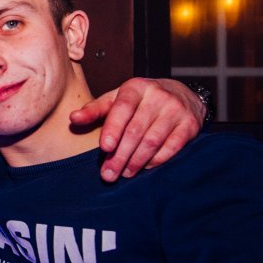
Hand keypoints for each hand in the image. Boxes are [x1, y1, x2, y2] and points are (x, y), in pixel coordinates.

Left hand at [69, 78, 203, 181]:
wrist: (181, 94)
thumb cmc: (140, 101)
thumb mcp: (117, 99)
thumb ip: (95, 109)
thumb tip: (73, 119)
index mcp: (136, 87)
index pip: (122, 109)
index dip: (112, 129)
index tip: (104, 148)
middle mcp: (158, 96)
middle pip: (136, 130)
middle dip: (120, 155)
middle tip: (108, 174)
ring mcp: (176, 110)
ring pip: (153, 141)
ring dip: (136, 161)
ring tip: (124, 174)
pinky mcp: (190, 125)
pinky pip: (172, 147)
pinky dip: (156, 160)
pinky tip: (144, 168)